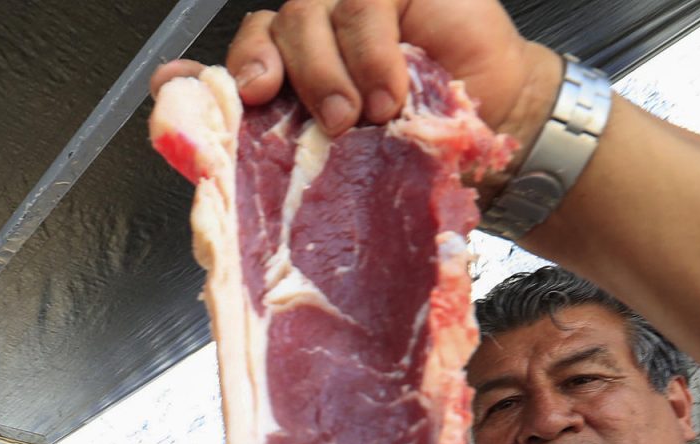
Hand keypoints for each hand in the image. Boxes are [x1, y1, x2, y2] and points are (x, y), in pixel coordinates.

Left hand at [151, 0, 557, 150]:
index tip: (229, 98)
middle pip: (264, 32)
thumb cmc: (412, 156)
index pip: (231, 62)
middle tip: (326, 124)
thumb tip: (204, 154)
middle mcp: (306, 40)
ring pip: (306, 12)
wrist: (494, 135)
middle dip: (282, 75)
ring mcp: (345, 10)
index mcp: (283, 81)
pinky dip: (371, 51)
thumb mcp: (336, 171)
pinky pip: (362, 2)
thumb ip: (268, 157)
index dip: (212, 76)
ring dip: (329, 69)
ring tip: (364, 116)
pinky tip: (392, 91)